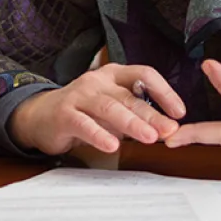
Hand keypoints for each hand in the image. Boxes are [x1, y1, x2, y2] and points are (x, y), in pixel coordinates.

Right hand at [8, 63, 184, 154]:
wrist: (41, 115)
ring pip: (109, 107)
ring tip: (149, 137)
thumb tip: (167, 128)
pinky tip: (112, 146)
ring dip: (131, 123)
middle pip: (129, 96)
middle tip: (170, 129)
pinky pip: (84, 124)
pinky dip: (99, 135)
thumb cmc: (83, 111)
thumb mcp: (112, 107)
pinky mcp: (64, 113)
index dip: (164, 91)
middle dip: (152, 114)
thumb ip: (135, 114)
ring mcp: (79, 95)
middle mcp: (97, 81)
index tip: (180, 112)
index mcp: (113, 75)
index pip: (144, 74)